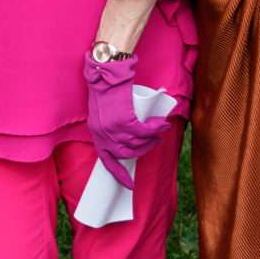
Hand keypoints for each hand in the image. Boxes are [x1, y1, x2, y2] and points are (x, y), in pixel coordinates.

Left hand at [85, 53, 170, 186]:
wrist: (105, 72)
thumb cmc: (105, 89)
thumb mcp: (102, 113)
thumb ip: (110, 125)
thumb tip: (126, 137)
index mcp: (97, 135)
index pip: (107, 162)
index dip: (119, 174)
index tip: (129, 185)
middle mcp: (104, 135)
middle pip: (128, 153)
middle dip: (144, 149)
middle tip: (154, 140)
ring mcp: (113, 129)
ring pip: (138, 143)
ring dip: (153, 138)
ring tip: (160, 129)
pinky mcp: (124, 120)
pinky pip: (144, 131)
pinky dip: (156, 129)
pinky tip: (162, 124)